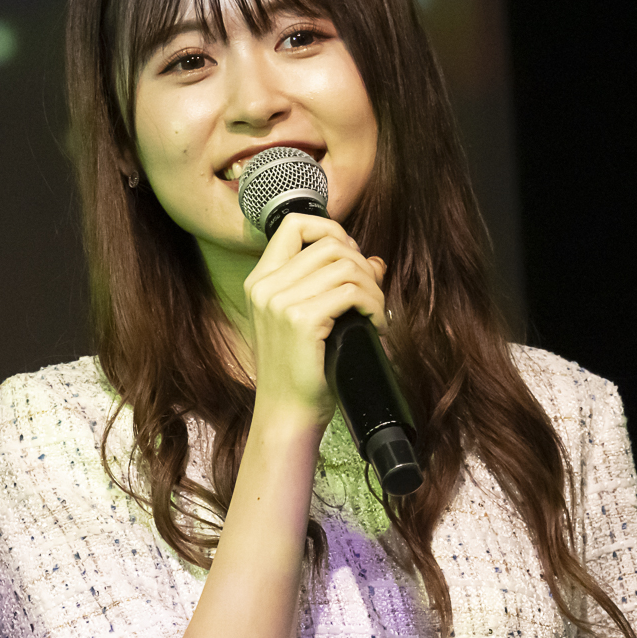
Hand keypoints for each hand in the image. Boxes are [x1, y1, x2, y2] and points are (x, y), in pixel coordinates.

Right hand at [241, 212, 387, 426]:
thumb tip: (375, 261)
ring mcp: (280, 302)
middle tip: (371, 296)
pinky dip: (374, 305)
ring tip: (376, 313)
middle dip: (362, 265)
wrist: (287, 413)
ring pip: (346, 265)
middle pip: (330, 243)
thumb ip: (334, 284)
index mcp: (261, 280)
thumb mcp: (311, 319)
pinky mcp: (300, 320)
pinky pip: (351, 292)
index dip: (332, 230)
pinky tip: (375, 325)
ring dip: (373, 288)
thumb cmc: (300, 371)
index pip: (295, 224)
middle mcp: (265, 286)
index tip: (352, 258)